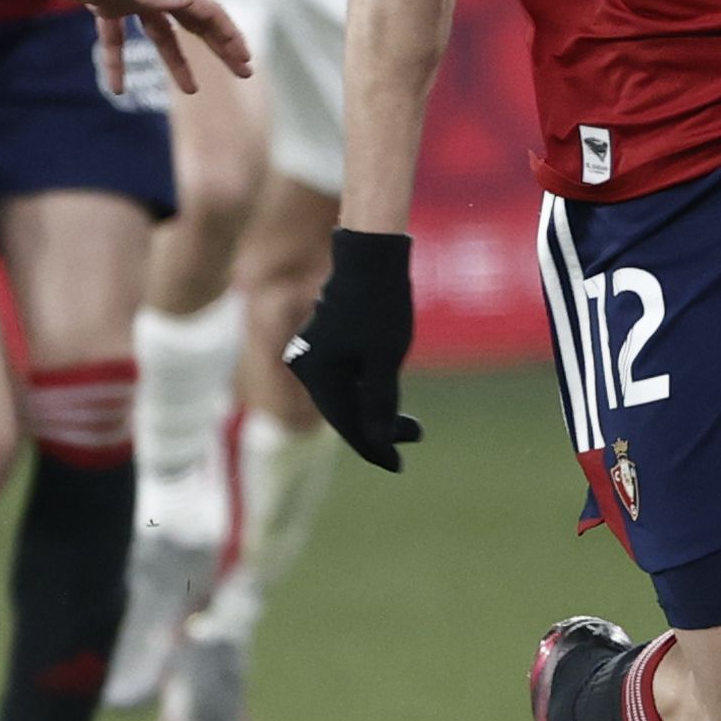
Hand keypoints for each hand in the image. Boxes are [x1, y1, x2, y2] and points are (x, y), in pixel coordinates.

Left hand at [28, 0, 250, 98]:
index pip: (206, 9)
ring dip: (179, 62)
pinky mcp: (105, 6)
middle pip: (194, 22)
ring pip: (162, 35)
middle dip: (219, 47)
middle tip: (242, 71)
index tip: (244, 60)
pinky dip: (119, 63)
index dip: (228, 34)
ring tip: (192, 90)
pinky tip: (115, 88)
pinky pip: (118, 40)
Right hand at [286, 230, 422, 470]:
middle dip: (379, 429)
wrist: (371, 255)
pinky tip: (390, 397)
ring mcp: (313, 353)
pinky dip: (367, 390)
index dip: (374, 447)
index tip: (399, 464)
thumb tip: (376, 441)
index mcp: (315, 372)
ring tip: (411, 423)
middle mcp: (306, 365)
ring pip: (346, 395)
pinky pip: (345, 378)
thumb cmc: (380, 304)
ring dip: (376, 410)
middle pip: (344, 411)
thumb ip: (379, 404)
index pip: (346, 423)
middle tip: (414, 438)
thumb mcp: (385, 360)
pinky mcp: (324, 343)